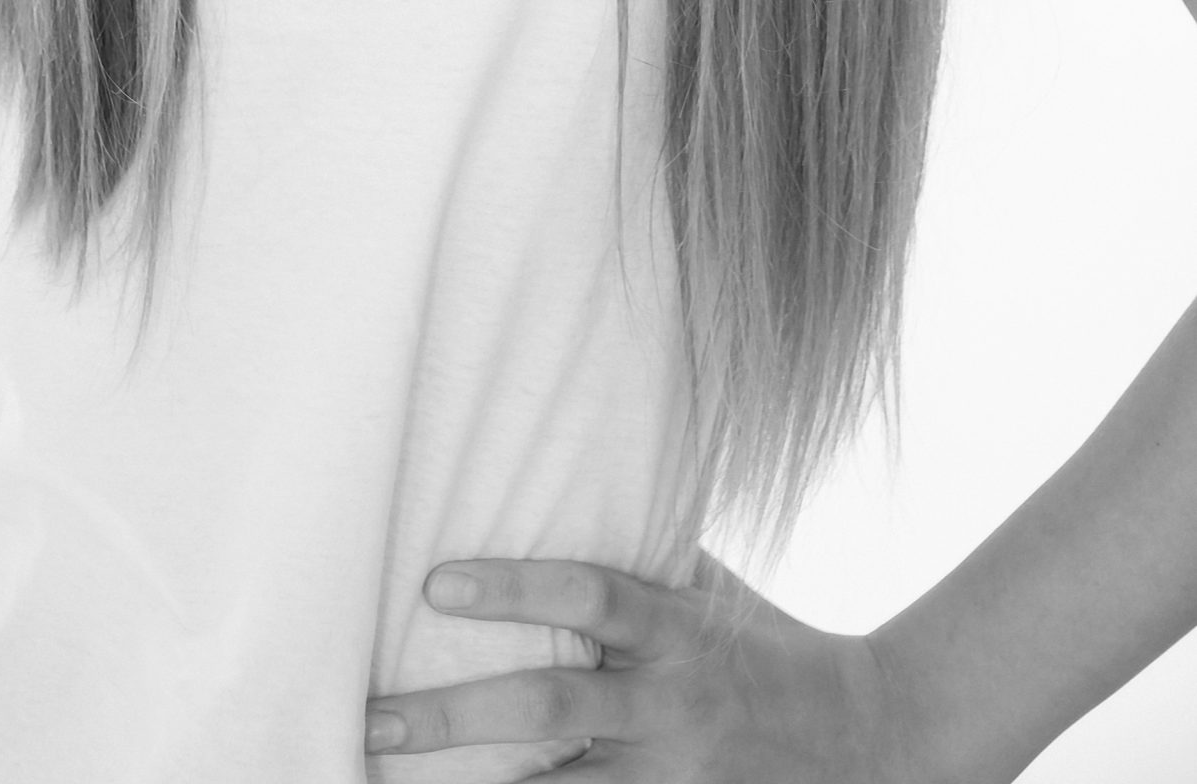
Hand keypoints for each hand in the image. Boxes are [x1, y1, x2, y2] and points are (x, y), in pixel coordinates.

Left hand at [364, 550, 909, 778]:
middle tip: (372, 717)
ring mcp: (668, 778)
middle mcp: (667, 706)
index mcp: (676, 627)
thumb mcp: (710, 590)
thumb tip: (558, 486)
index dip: (514, 586)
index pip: (588, 595)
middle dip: (453, 718)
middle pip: (550, 709)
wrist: (869, 740)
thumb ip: (640, 560)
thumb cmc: (767, 645)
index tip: (435, 583)